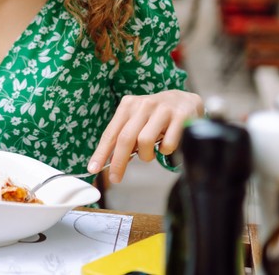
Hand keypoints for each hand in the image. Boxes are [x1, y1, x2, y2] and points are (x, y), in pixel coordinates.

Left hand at [88, 90, 202, 182]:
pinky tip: (166, 145)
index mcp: (128, 105)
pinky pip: (167, 144)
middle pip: (125, 138)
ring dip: (146, 155)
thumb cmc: (156, 115)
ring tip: (150, 154)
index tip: (93, 168)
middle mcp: (144, 105)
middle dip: (118, 162)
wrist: (185, 100)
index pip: (111, 133)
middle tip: (115, 177)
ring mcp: (162, 110)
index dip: (101, 152)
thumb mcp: (137, 120)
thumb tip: (110, 160)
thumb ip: (125, 136)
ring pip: (145, 141)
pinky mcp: (180, 117)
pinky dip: (165, 151)